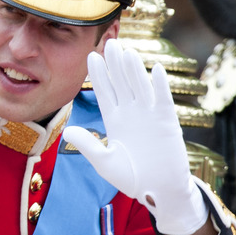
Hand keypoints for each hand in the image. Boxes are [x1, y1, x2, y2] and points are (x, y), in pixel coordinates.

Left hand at [62, 39, 207, 234]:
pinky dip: (160, 85)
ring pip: (140, 86)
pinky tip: (156, 69)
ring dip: (134, 69)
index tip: (91, 56)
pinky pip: (163, 100)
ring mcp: (150, 115)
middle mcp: (131, 113)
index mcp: (115, 120)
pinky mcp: (168, 122)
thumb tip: (67, 131)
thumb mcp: (105, 163)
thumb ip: (88, 146)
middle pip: (122, 83)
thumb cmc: (132, 178)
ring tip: (127, 51)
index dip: (98, 75)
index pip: (105, 92)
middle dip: (115, 64)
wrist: (159, 192)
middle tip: (109, 42)